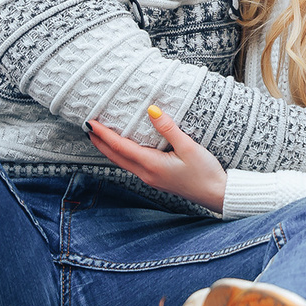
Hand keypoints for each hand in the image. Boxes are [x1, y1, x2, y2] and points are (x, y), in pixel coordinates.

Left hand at [89, 105, 228, 211]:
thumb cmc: (205, 172)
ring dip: (108, 149)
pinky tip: (123, 147)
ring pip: (122, 162)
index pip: (120, 147)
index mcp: (151, 165)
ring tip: (100, 136)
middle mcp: (146, 173)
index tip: (91, 123)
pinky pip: (132, 165)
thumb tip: (151, 110)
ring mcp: (150, 178)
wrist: (216, 194)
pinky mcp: (156, 178)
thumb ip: (169, 128)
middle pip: (115, 157)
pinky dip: (121, 154)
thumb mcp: (189, 147)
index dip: (104, 134)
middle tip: (88, 127)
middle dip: (99, 142)